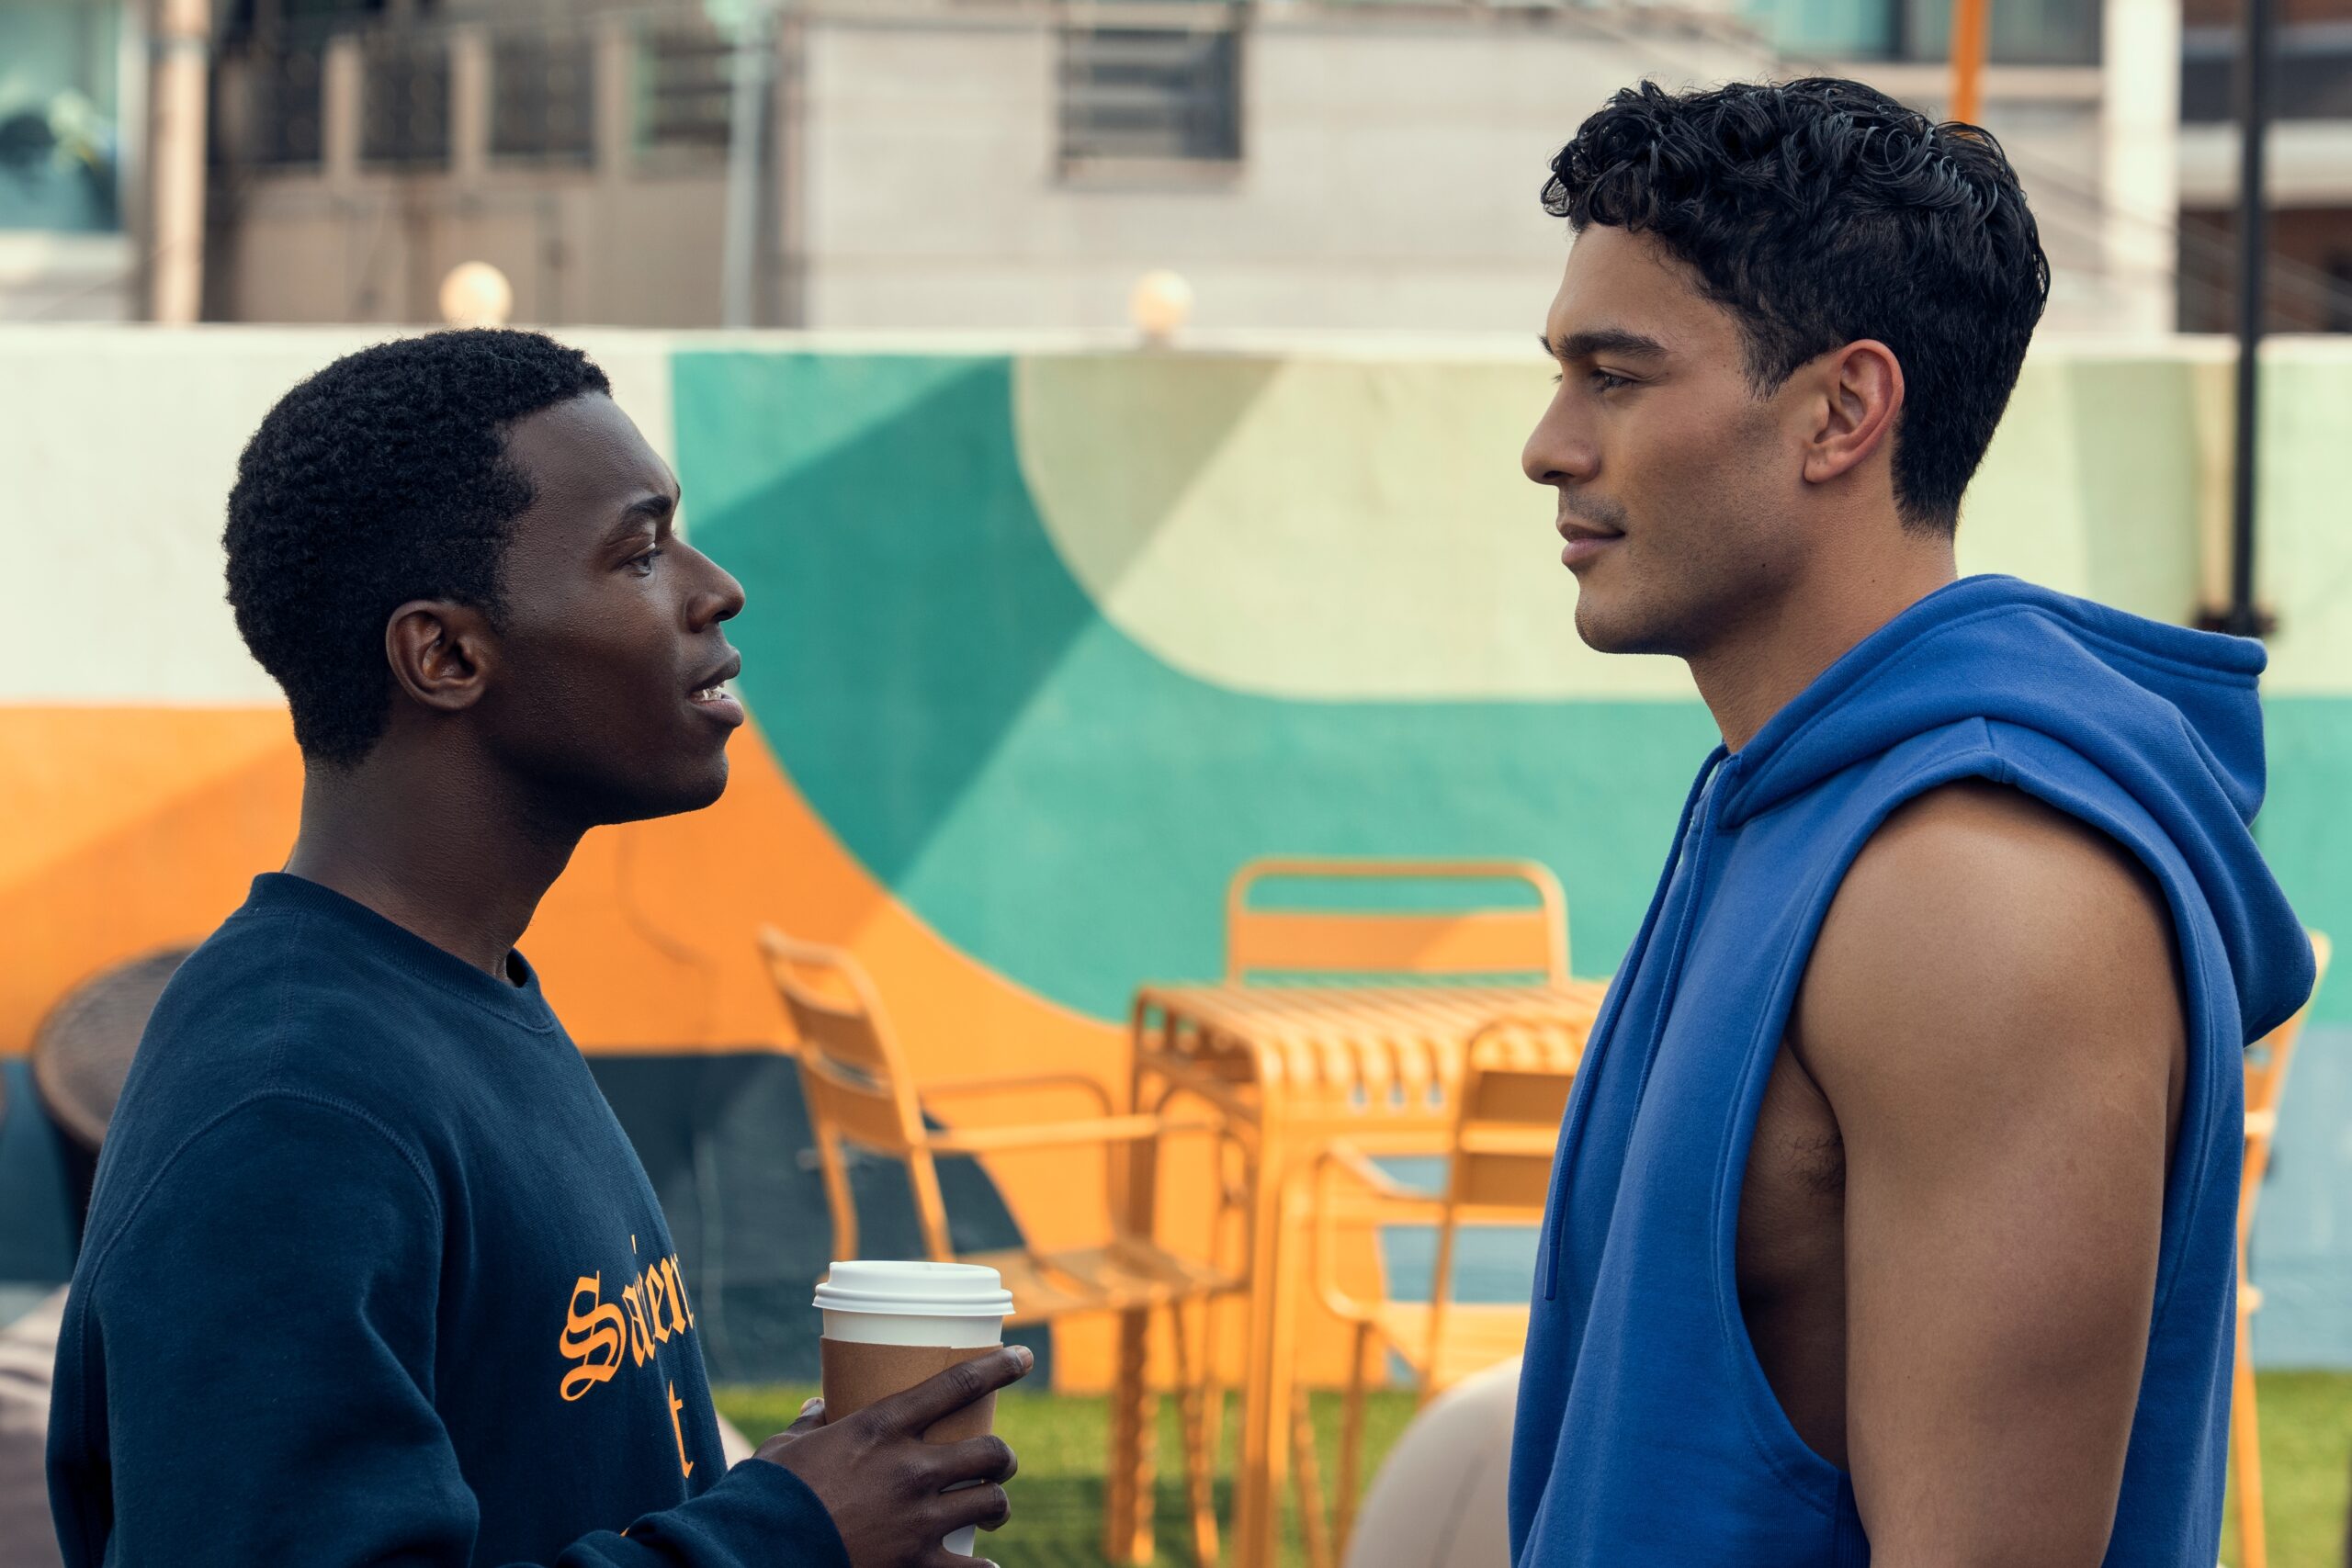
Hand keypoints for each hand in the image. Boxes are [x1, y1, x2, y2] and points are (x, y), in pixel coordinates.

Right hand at [758, 1344, 1030, 1567]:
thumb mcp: (786, 1447)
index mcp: (881, 1428)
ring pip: (992, 1502)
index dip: (1000, 1366)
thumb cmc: (766, 1495)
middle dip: (1002, 1458)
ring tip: (992, 1509)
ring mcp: (917, 1520)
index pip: (958, 1384)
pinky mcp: (916, 1566)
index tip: (1025, 1357)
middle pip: (992, 1452)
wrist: (754, 1553)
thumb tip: (818, 1407)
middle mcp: (910, 1469)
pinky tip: (984, 1565)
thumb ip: (810, 1425)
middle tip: (996, 1463)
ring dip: (997, 1505)